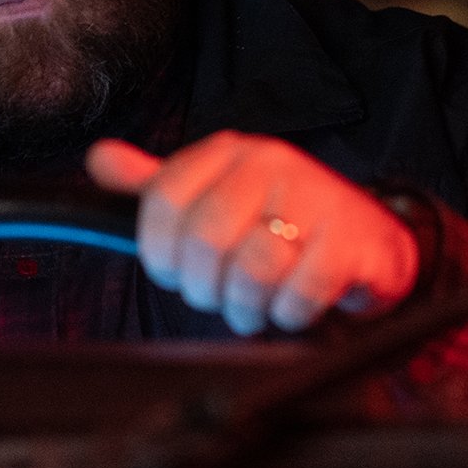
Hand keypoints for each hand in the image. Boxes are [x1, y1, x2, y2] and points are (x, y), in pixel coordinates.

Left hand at [86, 132, 417, 335]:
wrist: (369, 238)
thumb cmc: (281, 221)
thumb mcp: (214, 195)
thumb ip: (156, 184)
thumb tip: (98, 160)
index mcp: (227, 152)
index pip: (162, 199)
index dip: (159, 252)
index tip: (173, 272)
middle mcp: (269, 164)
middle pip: (204, 238)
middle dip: (204, 286)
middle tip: (219, 297)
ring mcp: (314, 197)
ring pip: (252, 268)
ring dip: (246, 306)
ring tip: (255, 307)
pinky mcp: (348, 241)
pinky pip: (299, 293)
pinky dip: (288, 314)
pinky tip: (292, 307)